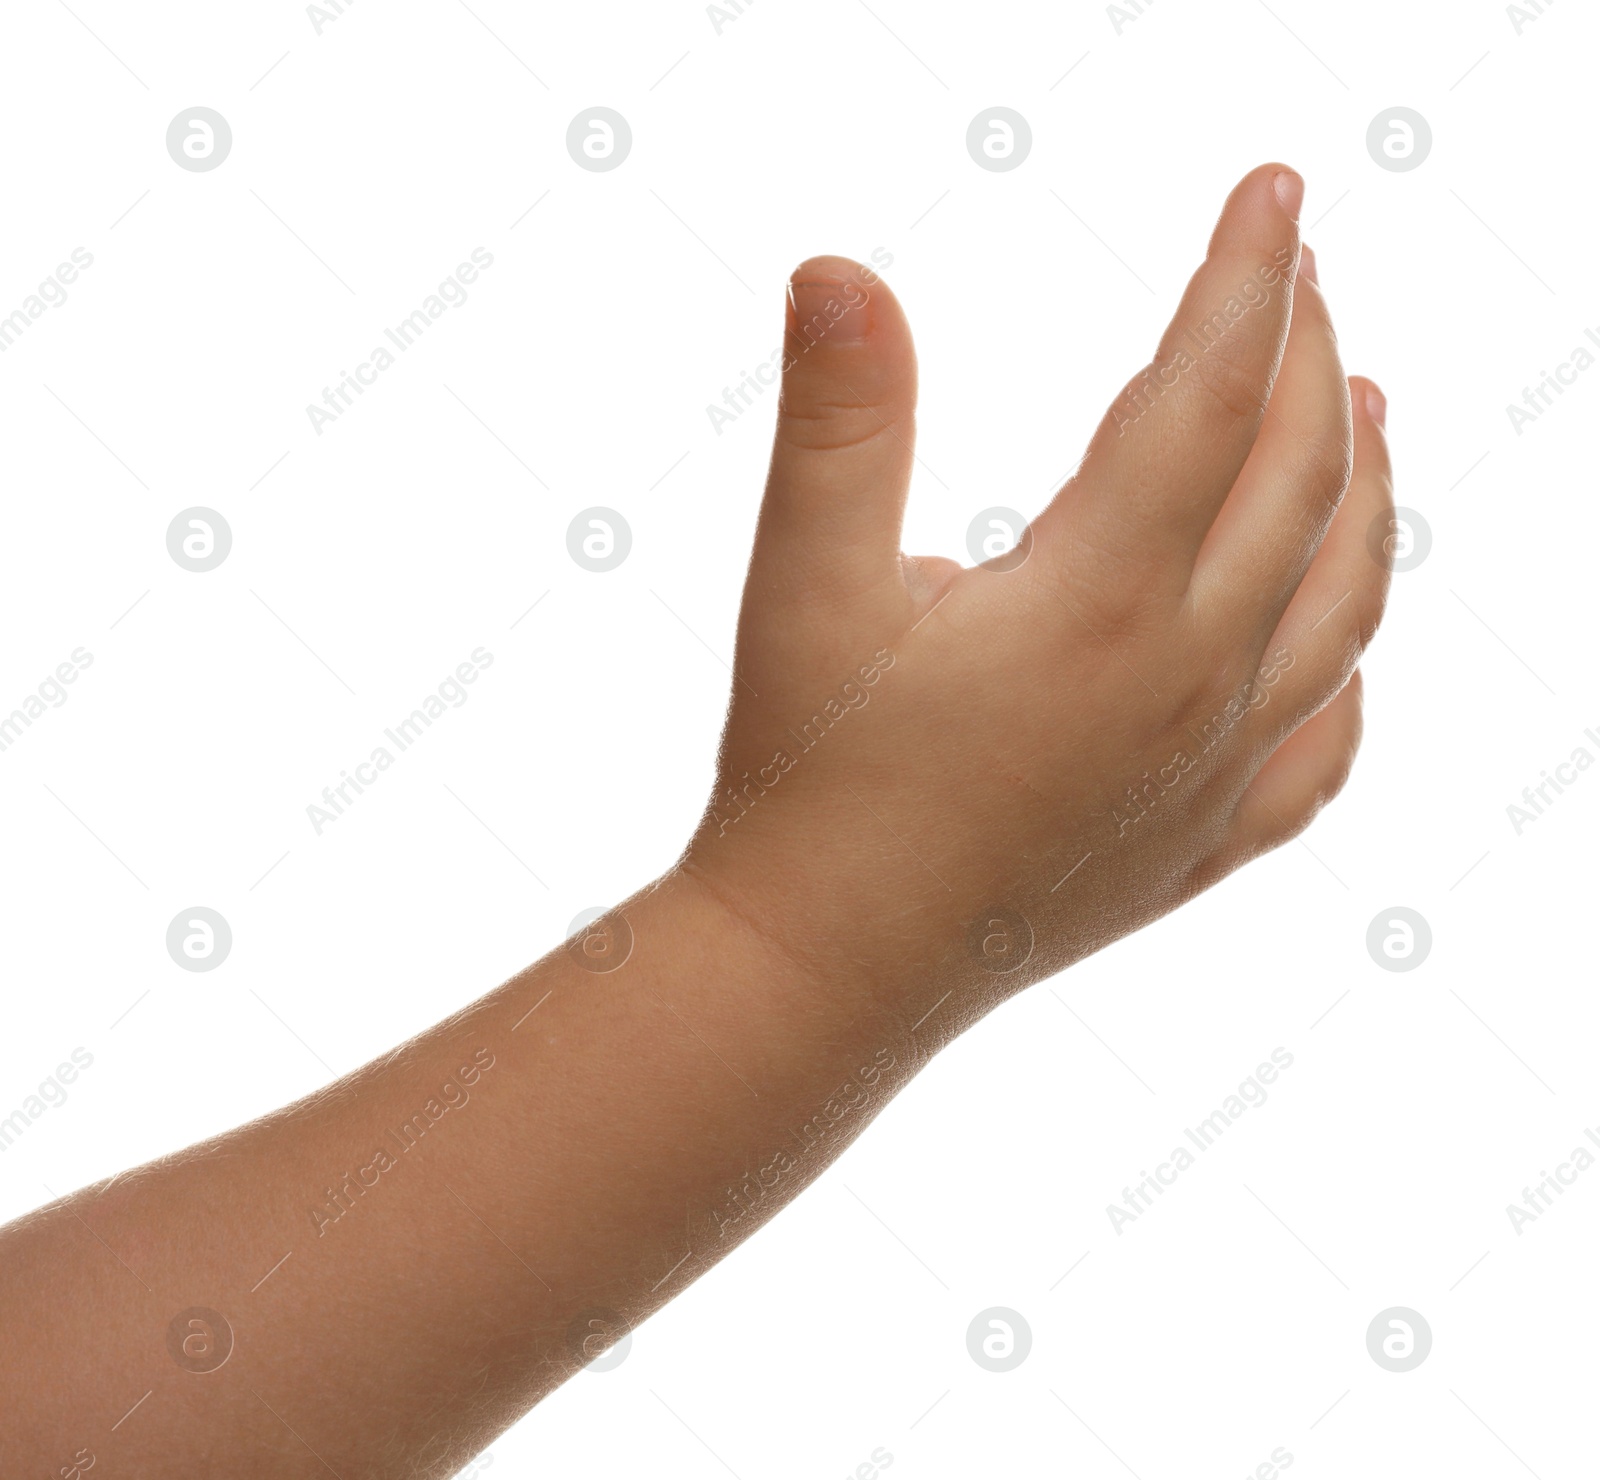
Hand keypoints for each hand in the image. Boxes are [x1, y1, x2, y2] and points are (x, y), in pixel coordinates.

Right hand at [682, 164, 1391, 1031]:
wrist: (824, 971)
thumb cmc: (803, 779)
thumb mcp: (803, 586)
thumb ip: (840, 423)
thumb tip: (835, 269)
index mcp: (1100, 603)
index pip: (1212, 394)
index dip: (1247, 277)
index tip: (1274, 192)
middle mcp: (1190, 683)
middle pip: (1300, 479)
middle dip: (1309, 355)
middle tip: (1301, 273)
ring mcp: (1213, 773)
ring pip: (1345, 601)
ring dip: (1365, 489)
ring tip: (1367, 412)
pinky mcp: (1202, 845)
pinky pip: (1325, 743)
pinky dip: (1351, 664)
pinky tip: (1340, 639)